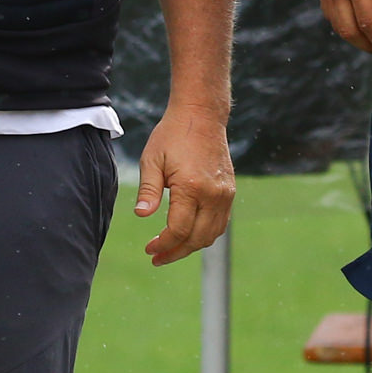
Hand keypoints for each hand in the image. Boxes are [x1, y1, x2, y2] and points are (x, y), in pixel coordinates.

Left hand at [133, 100, 234, 265]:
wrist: (201, 115)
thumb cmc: (172, 135)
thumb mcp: (152, 160)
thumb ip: (148, 190)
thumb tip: (141, 216)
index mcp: (191, 187)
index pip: (178, 230)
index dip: (163, 245)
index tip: (149, 249)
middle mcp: (213, 194)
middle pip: (197, 238)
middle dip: (176, 252)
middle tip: (157, 257)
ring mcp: (225, 193)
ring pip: (212, 234)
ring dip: (191, 246)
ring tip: (171, 248)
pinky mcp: (230, 191)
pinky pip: (220, 223)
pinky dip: (205, 234)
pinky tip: (188, 233)